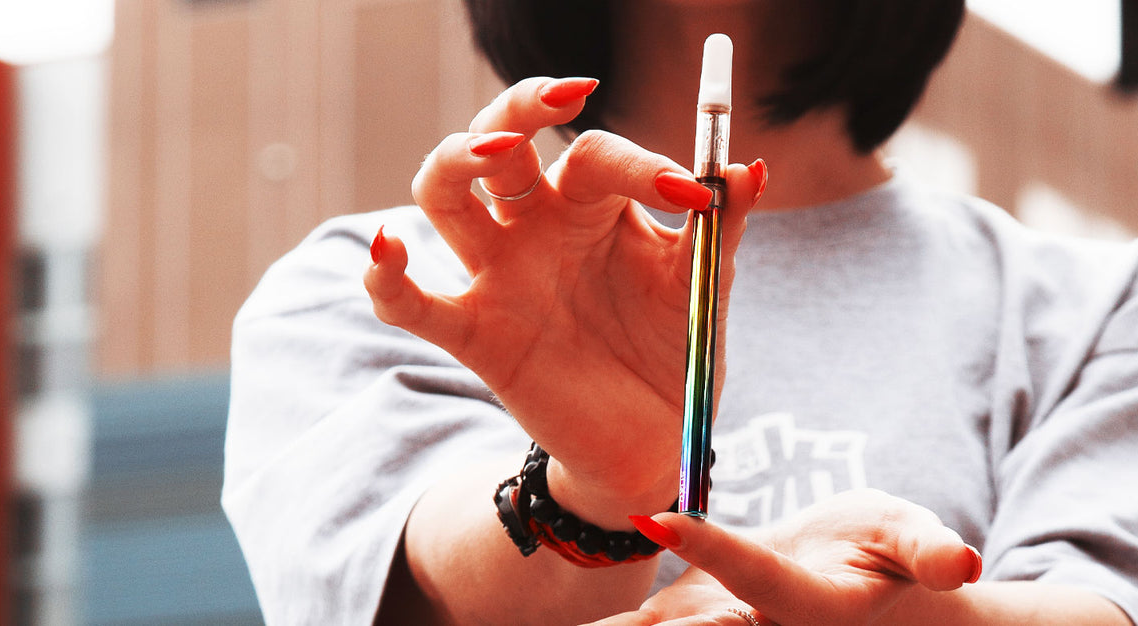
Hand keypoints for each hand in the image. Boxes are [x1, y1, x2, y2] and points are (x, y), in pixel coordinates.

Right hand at [366, 76, 764, 513]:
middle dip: (523, 108)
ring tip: (492, 151)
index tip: (693, 195)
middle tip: (567, 96)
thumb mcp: (703, 286)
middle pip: (501, 140)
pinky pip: (412, 303)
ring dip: (456, 160)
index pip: (595, 155)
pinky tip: (391, 248)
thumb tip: (749, 169)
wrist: (655, 441)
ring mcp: (498, 274)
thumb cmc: (673, 349)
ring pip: (444, 193)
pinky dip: (388, 276)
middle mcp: (535, 225)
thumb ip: (722, 228)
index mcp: (592, 204)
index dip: (640, 164)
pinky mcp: (473, 334)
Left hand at [593, 489, 983, 625]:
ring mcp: (719, 624)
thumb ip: (926, 550)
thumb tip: (962, 563)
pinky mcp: (690, 616)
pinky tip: (555, 624)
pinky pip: (642, 625)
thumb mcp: (909, 538)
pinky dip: (608, 625)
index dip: (711, 546)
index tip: (659, 515)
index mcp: (808, 605)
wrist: (859, 587)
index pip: (754, 575)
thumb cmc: (889, 553)